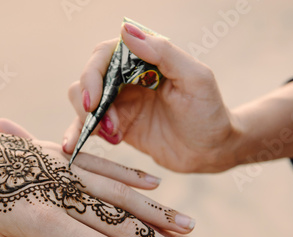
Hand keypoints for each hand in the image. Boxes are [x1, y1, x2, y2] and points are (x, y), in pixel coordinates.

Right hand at [64, 23, 239, 172]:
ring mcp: (121, 102)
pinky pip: (90, 125)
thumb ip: (163, 53)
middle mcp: (128, 78)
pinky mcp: (117, 126)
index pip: (105, 55)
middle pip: (89, 77)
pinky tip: (81, 144)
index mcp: (145, 60)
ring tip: (114, 136)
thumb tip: (126, 29)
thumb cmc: (209, 113)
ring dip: (88, 118)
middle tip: (104, 122)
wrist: (211, 152)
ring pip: (83, 100)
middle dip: (88, 99)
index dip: (93, 74)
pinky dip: (81, 133)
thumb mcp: (195, 79)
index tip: (95, 99)